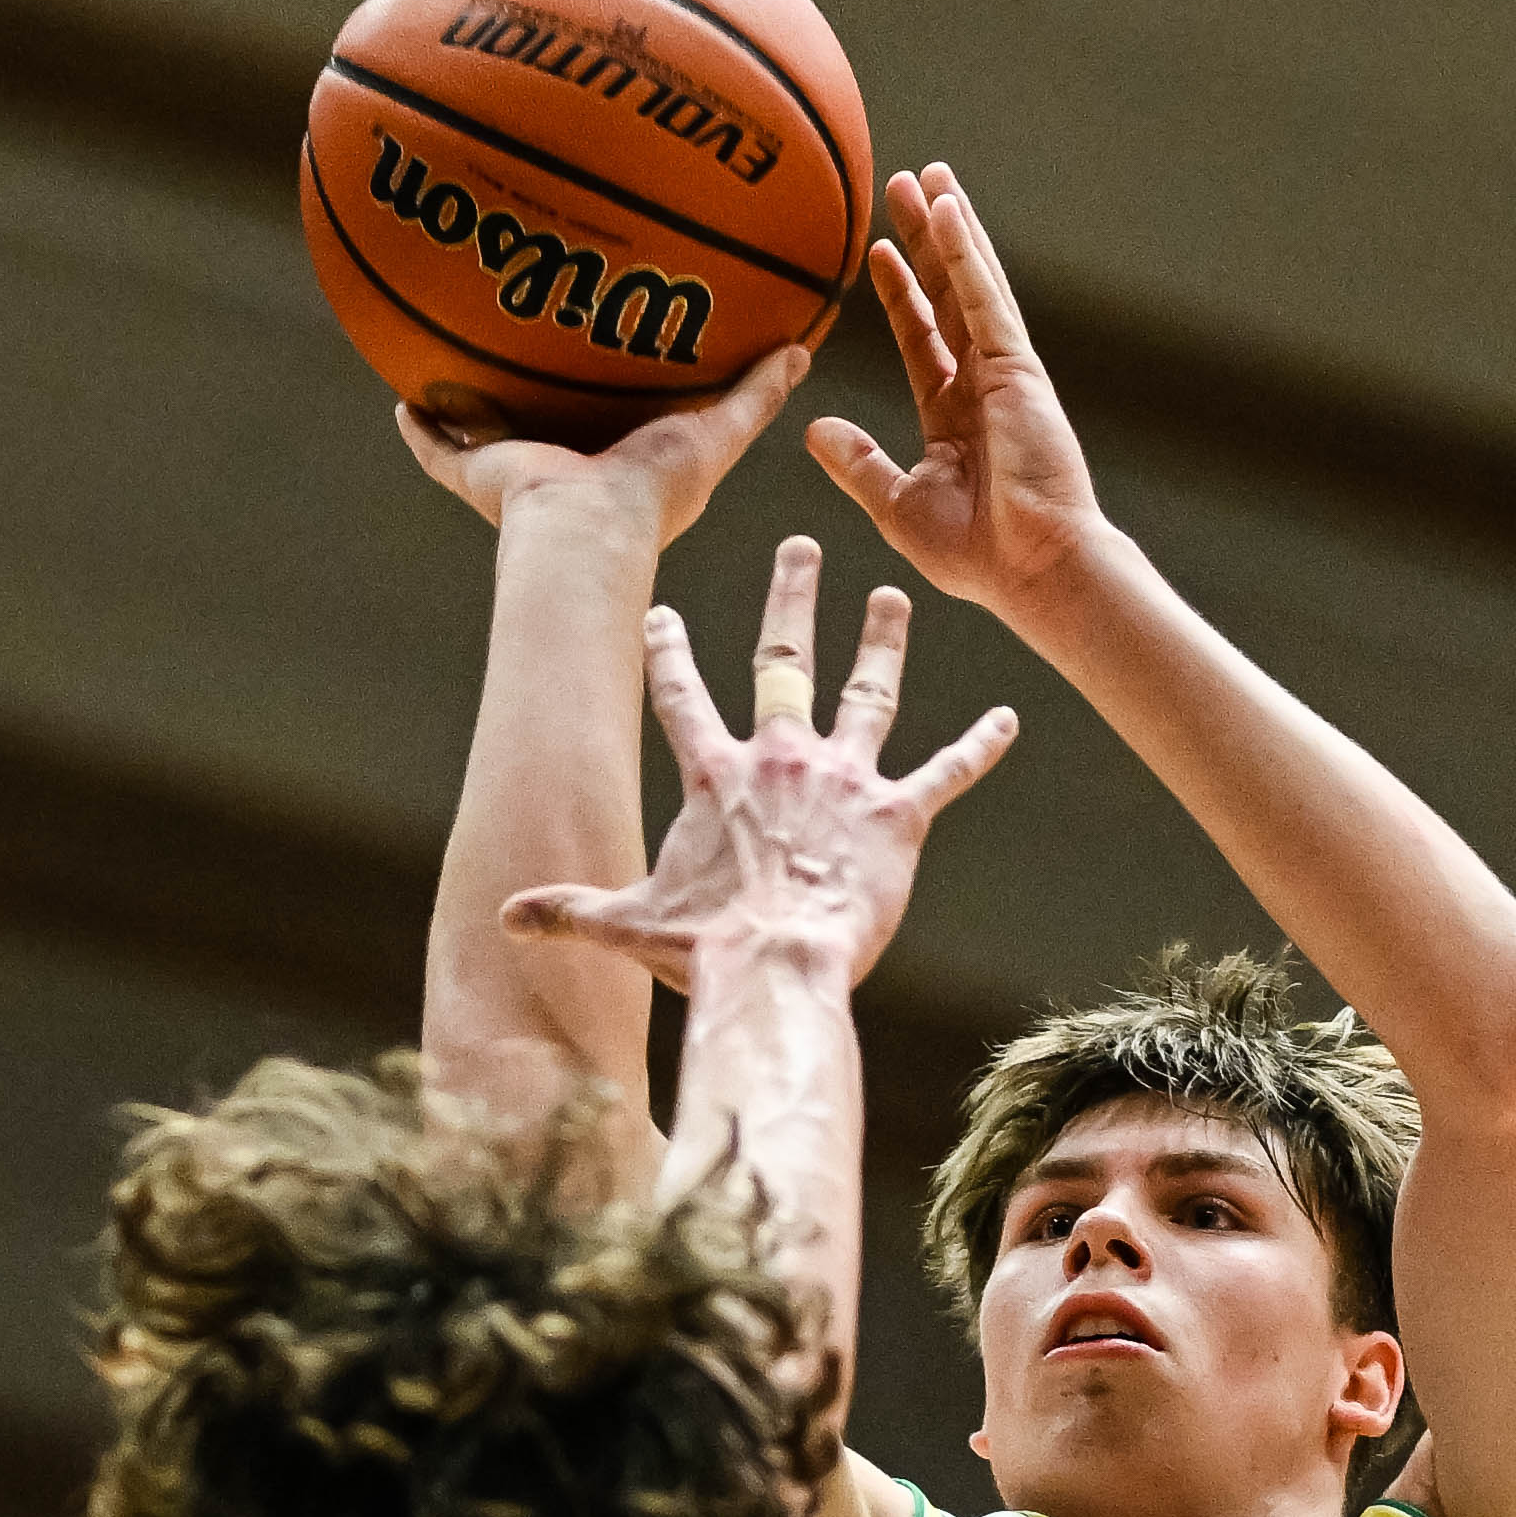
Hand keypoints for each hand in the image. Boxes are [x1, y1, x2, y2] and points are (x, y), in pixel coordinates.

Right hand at [396, 341, 806, 543]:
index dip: (613, 384)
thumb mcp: (716, 433)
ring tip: (457, 350)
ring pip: (487, 430)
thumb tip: (801, 352)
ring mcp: (516, 470)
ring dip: (472, 397)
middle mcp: (563, 464)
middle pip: (545, 417)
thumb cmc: (655, 491)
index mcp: (616, 458)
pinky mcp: (476, 473)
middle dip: (536, 384)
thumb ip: (755, 396)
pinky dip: (418, 426)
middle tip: (528, 330)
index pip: (614, 416)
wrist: (587, 526)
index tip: (611, 345)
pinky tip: (402, 396)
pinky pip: (436, 447)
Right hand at [501, 532, 1016, 992]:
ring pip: (868, 695)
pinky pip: (947, 773)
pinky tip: (1009, 719)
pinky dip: (980, 746)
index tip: (663, 613)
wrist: (777, 966)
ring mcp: (843, 780)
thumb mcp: (628, 925)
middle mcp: (779, 758)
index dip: (668, 652)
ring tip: (894, 601)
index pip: (680, 697)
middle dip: (792, 598)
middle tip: (802, 549)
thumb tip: (506, 919)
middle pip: (782, 660)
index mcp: (714, 775)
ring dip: (882, 644)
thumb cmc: (704, 949)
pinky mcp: (897, 817)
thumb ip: (573, 910)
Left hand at [808, 164, 1108, 615]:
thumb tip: (813, 430)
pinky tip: (949, 210)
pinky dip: (966, 251)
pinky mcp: (1018, 368)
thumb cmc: (978, 554)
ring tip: (927, 175)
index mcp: (954, 415)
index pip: (921, 336)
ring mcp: (1004, 371)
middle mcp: (981, 383)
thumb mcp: (897, 503)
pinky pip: (984, 297)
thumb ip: (859, 463)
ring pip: (969, 282)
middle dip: (924, 239)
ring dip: (947, 226)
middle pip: (946, 293)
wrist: (1032, 570)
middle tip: (902, 185)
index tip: (877, 251)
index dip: (899, 291)